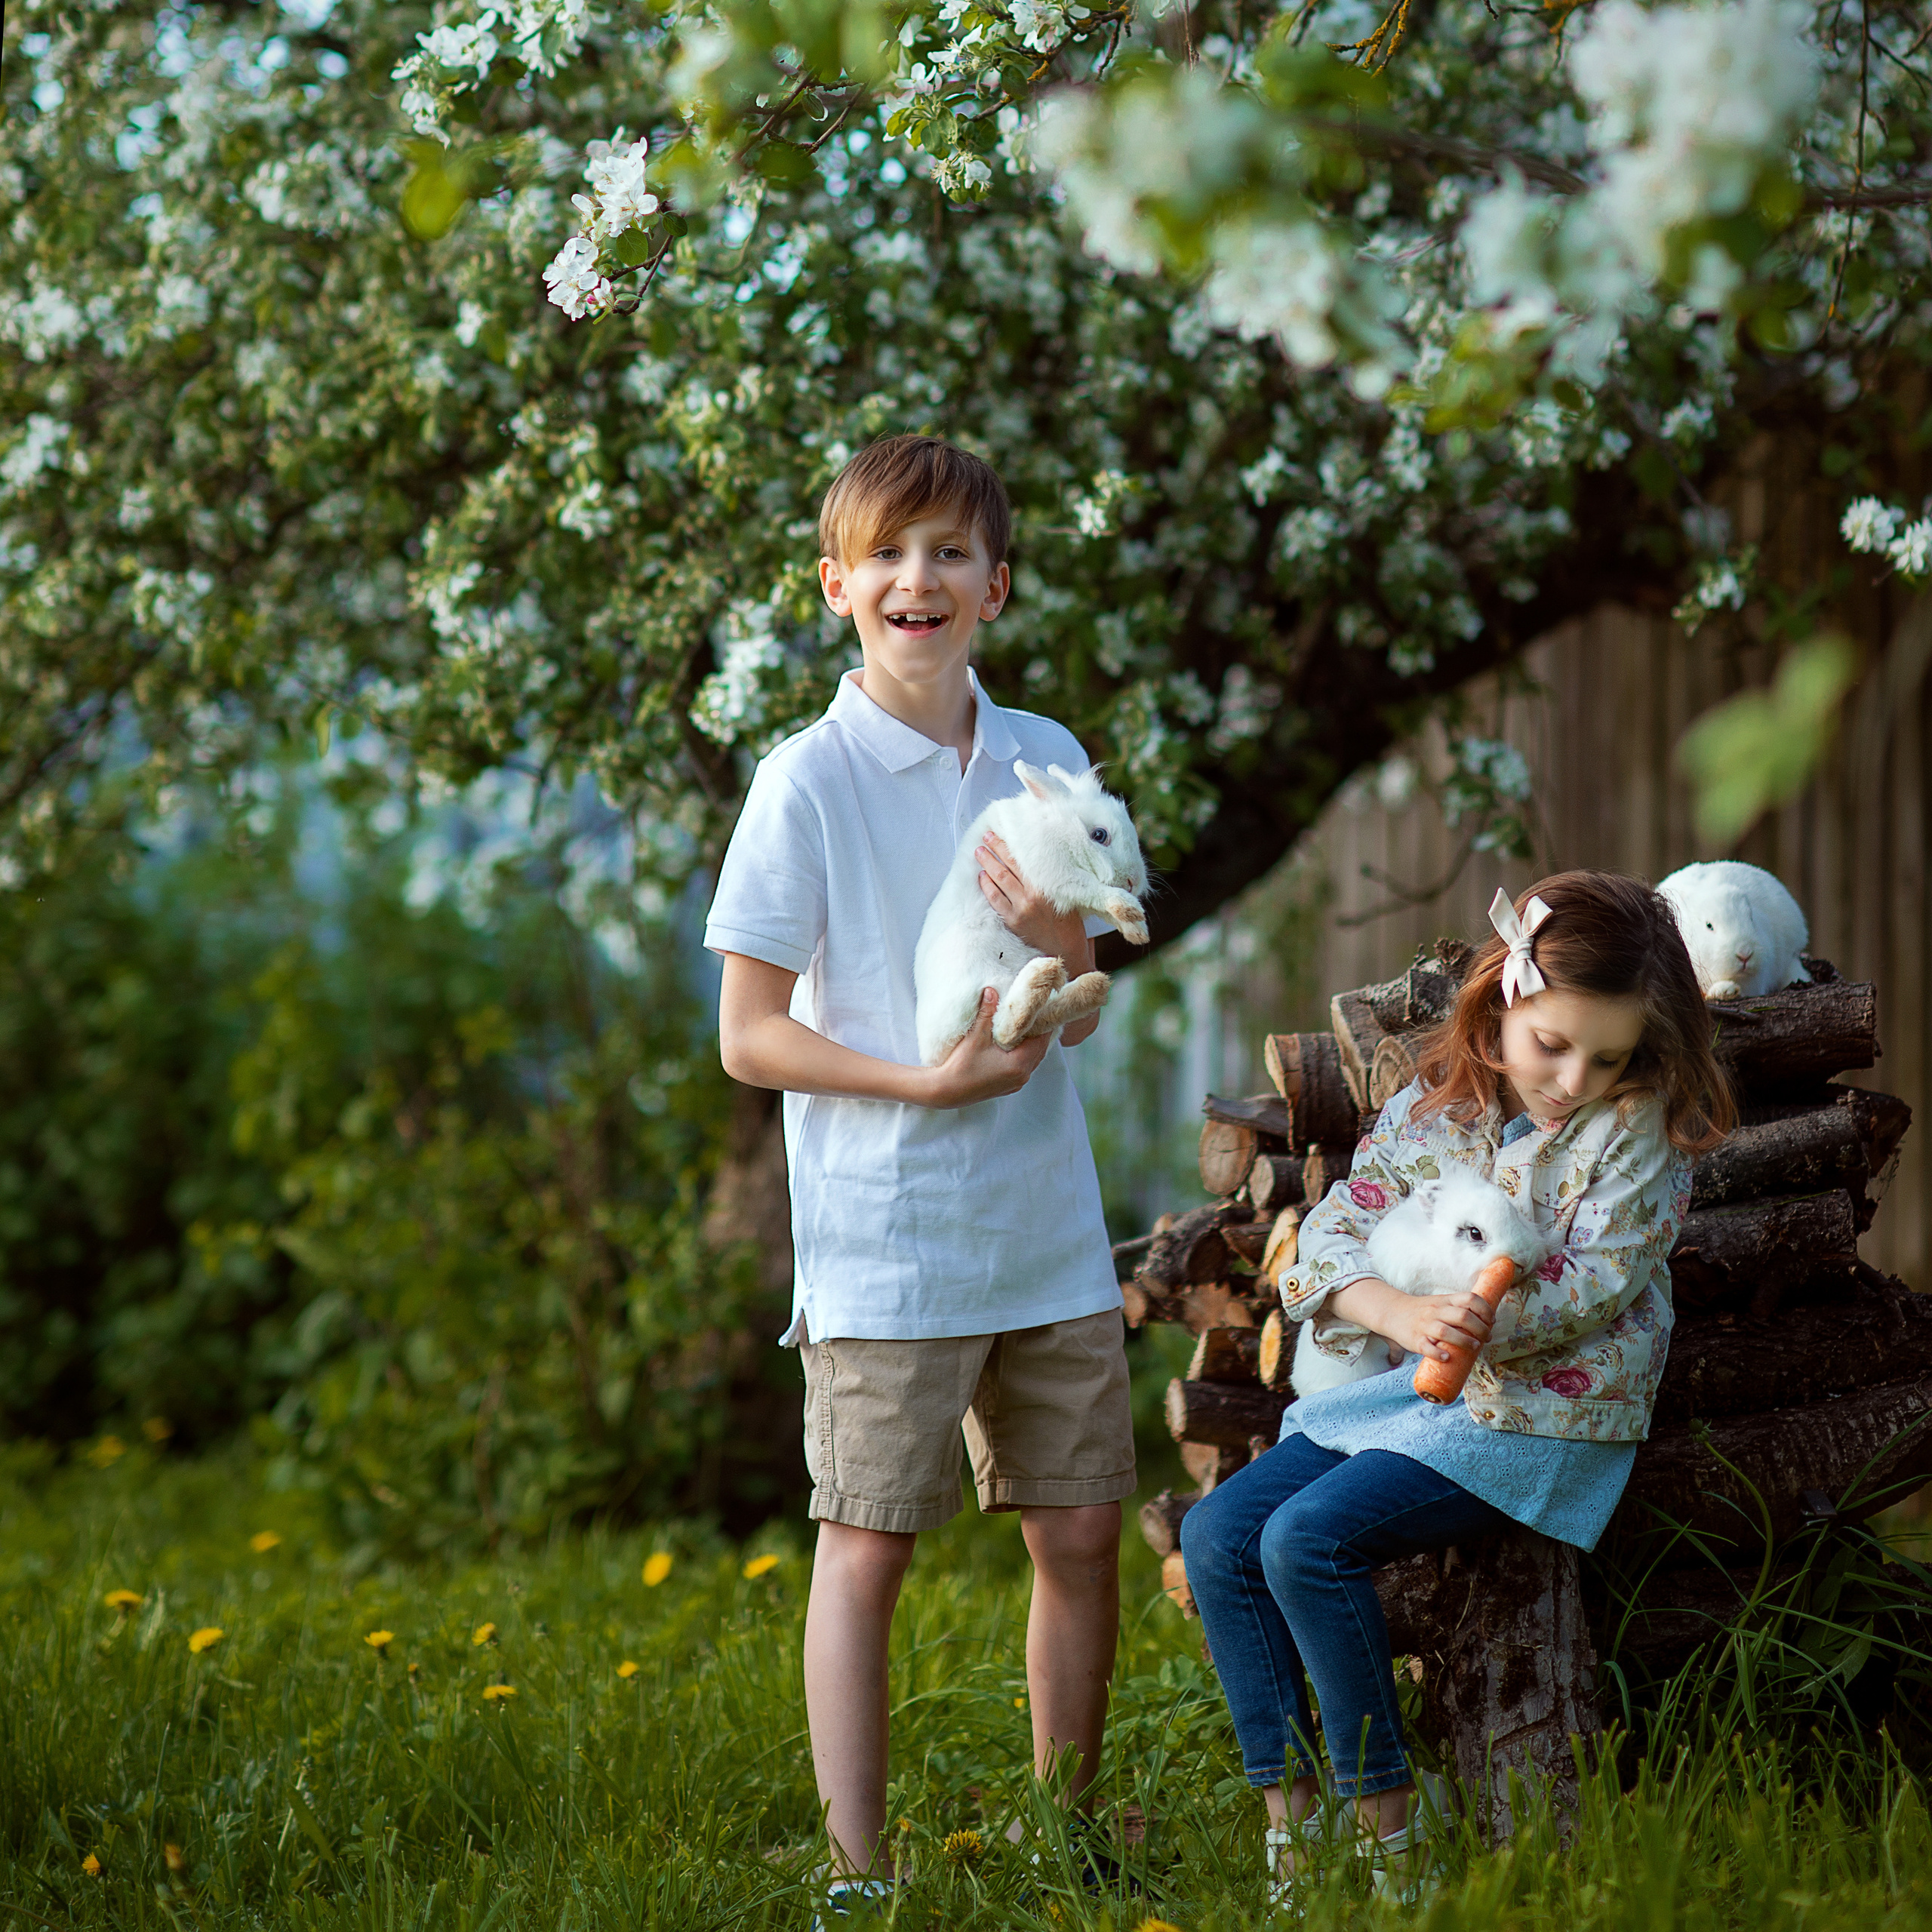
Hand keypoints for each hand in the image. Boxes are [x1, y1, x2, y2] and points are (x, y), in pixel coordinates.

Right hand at [924, 989, 1050, 1107]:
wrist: (946, 1091)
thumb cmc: (961, 1066)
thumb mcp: (976, 1036)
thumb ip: (986, 1013)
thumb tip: (991, 990)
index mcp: (1019, 1064)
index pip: (1041, 1039)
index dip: (1042, 1023)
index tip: (1041, 1009)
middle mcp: (1022, 1076)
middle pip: (1040, 1050)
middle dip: (1039, 1033)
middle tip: (1037, 1014)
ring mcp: (1016, 1084)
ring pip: (1034, 1060)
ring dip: (1033, 1045)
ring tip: (1029, 1027)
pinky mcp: (1008, 1087)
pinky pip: (1025, 1068)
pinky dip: (1025, 1056)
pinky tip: (1017, 1045)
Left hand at [977, 831, 1088, 962]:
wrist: (1066, 950)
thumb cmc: (1069, 921)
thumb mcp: (1065, 894)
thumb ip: (1050, 878)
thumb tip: (1035, 858)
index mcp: (1046, 886)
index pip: (1021, 860)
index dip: (1007, 845)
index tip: (998, 834)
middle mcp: (1031, 896)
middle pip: (1007, 866)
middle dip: (994, 849)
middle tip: (985, 837)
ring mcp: (1020, 909)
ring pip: (999, 880)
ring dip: (987, 864)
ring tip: (979, 852)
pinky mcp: (1013, 921)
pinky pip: (995, 900)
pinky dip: (987, 887)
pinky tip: (982, 876)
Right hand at [1329, 1277, 1498, 1364]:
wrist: (1392, 1312)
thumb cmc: (1423, 1311)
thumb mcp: (1440, 1303)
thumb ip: (1459, 1310)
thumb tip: (1487, 1325)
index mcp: (1445, 1301)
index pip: (1470, 1299)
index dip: (1485, 1310)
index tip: (1491, 1321)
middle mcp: (1436, 1311)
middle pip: (1463, 1316)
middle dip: (1480, 1329)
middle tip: (1485, 1338)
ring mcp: (1425, 1325)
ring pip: (1447, 1331)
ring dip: (1464, 1341)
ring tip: (1474, 1347)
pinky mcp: (1415, 1340)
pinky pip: (1427, 1347)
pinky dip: (1439, 1353)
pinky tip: (1447, 1357)